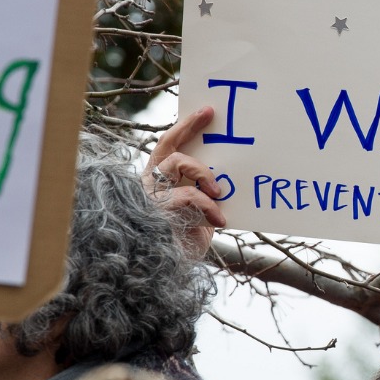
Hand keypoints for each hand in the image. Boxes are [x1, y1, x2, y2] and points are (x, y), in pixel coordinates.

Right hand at [143, 106, 227, 256]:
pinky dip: (208, 206)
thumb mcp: (201, 208)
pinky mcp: (159, 210)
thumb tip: (228, 171)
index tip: (208, 111)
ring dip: (204, 174)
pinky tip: (220, 220)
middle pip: (169, 146)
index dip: (186, 125)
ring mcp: (152, 194)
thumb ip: (205, 188)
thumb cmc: (186, 238)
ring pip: (179, 163)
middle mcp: (151, 182)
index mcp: (159, 179)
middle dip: (190, 128)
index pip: (170, 144)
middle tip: (212, 118)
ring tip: (218, 193)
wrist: (173, 269)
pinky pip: (188, 195)